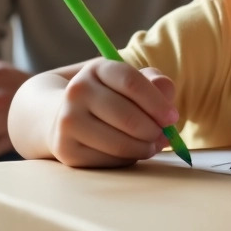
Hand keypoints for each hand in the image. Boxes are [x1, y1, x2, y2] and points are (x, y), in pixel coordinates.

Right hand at [47, 62, 178, 168]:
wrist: (57, 115)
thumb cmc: (106, 97)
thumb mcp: (126, 82)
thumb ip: (152, 83)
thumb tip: (167, 90)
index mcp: (96, 69)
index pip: (131, 82)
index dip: (158, 102)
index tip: (173, 117)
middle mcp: (76, 92)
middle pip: (127, 116)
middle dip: (154, 130)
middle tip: (164, 135)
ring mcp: (68, 122)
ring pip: (119, 142)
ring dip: (144, 147)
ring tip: (152, 145)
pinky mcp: (67, 151)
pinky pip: (109, 160)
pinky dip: (127, 159)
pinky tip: (130, 151)